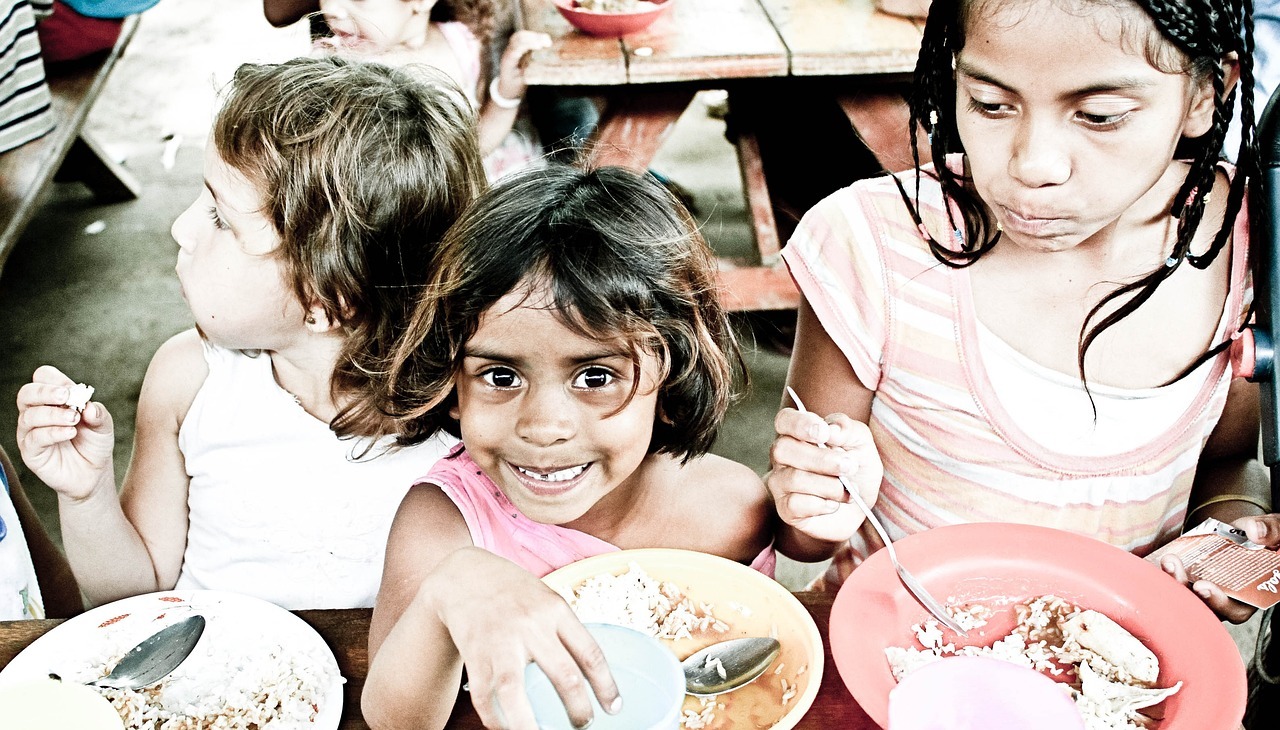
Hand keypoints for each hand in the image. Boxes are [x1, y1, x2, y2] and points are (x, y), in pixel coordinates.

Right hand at [15, 365, 114, 500]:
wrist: (93, 472)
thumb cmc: (94, 443)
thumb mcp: (103, 425)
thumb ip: (98, 413)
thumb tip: (89, 406)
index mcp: (52, 400)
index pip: (42, 378)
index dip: (56, 380)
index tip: (74, 390)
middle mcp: (36, 413)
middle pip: (27, 393)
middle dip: (46, 392)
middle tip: (67, 396)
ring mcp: (30, 432)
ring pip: (29, 416)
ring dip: (53, 414)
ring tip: (75, 419)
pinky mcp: (30, 452)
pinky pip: (34, 438)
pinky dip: (53, 433)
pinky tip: (70, 433)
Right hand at [428, 548, 619, 728]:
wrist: (464, 574)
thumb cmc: (512, 590)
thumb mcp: (545, 597)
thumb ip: (563, 629)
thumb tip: (588, 672)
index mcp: (555, 609)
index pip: (589, 653)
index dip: (606, 685)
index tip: (614, 708)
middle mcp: (531, 624)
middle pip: (563, 674)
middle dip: (578, 709)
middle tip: (584, 724)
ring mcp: (500, 640)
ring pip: (514, 691)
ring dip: (529, 724)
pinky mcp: (474, 652)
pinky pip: (484, 695)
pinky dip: (496, 719)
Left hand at [493, 31, 551, 101]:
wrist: (506, 83)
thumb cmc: (515, 84)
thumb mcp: (521, 82)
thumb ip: (529, 75)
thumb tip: (544, 71)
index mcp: (508, 60)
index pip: (516, 48)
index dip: (528, 45)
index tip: (540, 46)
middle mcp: (508, 51)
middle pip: (518, 38)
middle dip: (533, 37)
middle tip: (548, 41)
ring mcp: (510, 47)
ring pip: (520, 35)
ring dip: (534, 35)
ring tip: (547, 39)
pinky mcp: (514, 45)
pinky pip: (521, 37)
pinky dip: (532, 35)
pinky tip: (542, 38)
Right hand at [766, 407, 882, 543]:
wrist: (858, 508)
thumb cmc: (855, 470)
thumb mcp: (861, 444)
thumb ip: (848, 429)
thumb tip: (831, 429)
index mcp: (798, 433)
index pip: (785, 420)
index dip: (800, 424)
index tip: (823, 434)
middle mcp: (783, 456)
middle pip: (784, 449)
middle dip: (821, 459)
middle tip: (849, 466)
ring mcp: (780, 483)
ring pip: (794, 478)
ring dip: (829, 485)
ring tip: (850, 490)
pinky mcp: (785, 509)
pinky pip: (795, 504)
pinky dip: (822, 505)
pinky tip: (834, 505)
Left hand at [1159, 513, 1279, 622]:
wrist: (1249, 531)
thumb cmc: (1267, 537)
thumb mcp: (1275, 530)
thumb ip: (1270, 531)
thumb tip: (1255, 531)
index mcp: (1252, 597)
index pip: (1235, 610)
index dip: (1218, 602)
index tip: (1202, 586)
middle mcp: (1227, 599)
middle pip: (1204, 607)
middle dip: (1185, 590)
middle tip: (1175, 568)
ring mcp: (1207, 591)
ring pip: (1186, 597)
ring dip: (1172, 581)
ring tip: (1167, 560)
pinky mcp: (1192, 579)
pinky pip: (1175, 583)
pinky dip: (1165, 574)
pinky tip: (1159, 560)